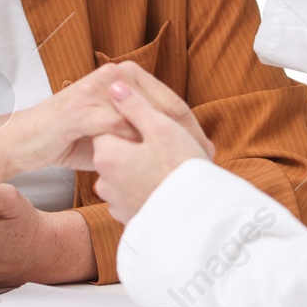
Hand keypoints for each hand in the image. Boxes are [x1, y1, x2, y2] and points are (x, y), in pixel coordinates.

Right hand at [0, 61, 213, 207]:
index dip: (192, 128)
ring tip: (185, 170)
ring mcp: (97, 90)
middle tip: (206, 162)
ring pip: (146, 118)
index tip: (208, 152)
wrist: (22, 141)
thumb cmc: (68, 138)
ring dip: (168, 146)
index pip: (170, 100)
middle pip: (165, 106)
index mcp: (125, 75)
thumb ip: (140, 130)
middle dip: (188, 138)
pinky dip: (136, 151)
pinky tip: (149, 172)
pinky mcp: (80, 109)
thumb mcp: (112, 132)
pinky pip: (118, 129)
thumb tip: (181, 147)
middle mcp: (114, 75)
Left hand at [92, 79, 210, 222]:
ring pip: (129, 174)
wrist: (201, 220)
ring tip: (175, 166)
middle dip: (142, 145)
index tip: (161, 125)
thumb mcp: (161, 128)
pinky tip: (171, 186)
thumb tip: (115, 86)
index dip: (137, 121)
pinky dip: (150, 188)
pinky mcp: (130, 219)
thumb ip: (135, 106)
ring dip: (146, 168)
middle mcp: (104, 181)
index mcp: (107, 154)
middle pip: (120, 150)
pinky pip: (138, 195)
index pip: (112, 125)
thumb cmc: (182, 168)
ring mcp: (116, 204)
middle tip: (173, 144)